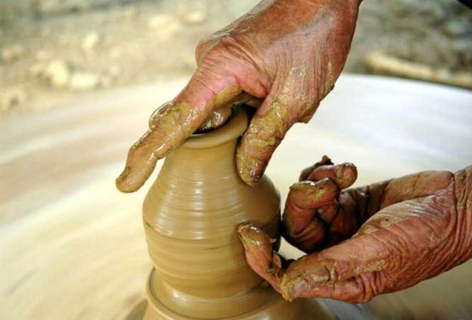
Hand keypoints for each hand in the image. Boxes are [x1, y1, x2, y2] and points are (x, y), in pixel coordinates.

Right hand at [116, 0, 360, 191]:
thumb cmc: (314, 38)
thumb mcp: (296, 97)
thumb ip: (266, 137)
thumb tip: (244, 172)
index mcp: (219, 70)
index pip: (174, 122)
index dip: (147, 155)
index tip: (125, 183)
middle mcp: (208, 64)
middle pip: (189, 119)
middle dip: (213, 140)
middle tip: (250, 130)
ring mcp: (218, 62)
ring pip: (214, 110)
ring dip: (242, 120)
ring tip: (280, 96)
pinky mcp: (230, 63)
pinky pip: (226, 96)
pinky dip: (245, 109)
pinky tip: (275, 94)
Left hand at [238, 158, 471, 302]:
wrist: (455, 202)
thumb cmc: (427, 234)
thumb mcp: (379, 252)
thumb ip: (332, 267)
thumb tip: (288, 286)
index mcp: (342, 276)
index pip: (288, 274)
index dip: (263, 258)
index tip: (248, 233)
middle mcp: (338, 252)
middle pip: (295, 231)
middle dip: (304, 204)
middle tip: (326, 186)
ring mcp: (342, 225)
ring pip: (305, 205)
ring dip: (317, 184)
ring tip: (342, 173)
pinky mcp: (348, 202)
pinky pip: (320, 187)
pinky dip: (323, 174)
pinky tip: (339, 166)